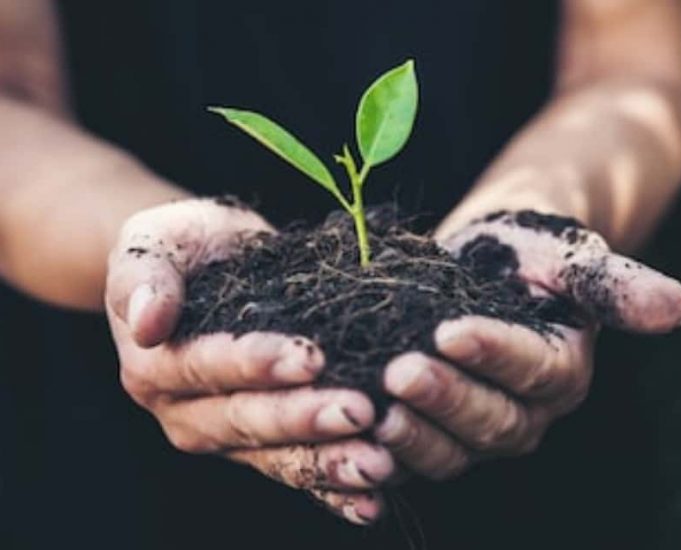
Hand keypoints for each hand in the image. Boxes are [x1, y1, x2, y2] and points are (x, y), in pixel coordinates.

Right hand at [106, 198, 393, 524]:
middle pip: (247, 420)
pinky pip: (296, 470)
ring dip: (328, 463)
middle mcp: (188, 412)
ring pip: (277, 455)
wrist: (205, 264)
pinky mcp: (262, 446)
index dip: (256, 364)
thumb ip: (144, 279)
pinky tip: (371, 499)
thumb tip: (147, 321)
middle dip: (304, 418)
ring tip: (378, 464)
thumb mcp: (152, 245)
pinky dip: (332, 489)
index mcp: (156, 367)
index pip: (207, 367)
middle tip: (360, 410)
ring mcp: (227, 435)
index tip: (310, 357)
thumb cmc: (182, 248)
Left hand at [374, 210, 680, 478]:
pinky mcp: (431, 433)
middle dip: (444, 399)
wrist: (484, 269)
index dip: (493, 354)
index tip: (449, 329)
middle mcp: (522, 412)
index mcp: (559, 374)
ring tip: (372, 409)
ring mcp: (474, 430)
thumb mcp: (571, 259)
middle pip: (489, 421)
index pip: (532, 371)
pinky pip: (409, 457)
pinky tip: (349, 439)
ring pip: (449, 450)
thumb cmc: (530, 258)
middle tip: (399, 371)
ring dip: (411, 435)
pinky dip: (382, 456)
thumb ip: (615, 285)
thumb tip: (677, 307)